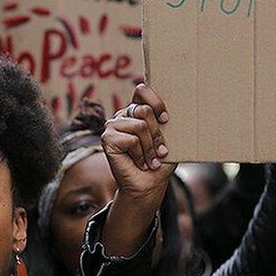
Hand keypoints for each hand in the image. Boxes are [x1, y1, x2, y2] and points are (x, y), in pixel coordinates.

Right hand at [102, 84, 174, 201]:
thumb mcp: (169, 137)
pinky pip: (131, 139)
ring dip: (149, 147)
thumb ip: (165, 122)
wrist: (149, 184)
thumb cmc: (160, 160)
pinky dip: (139, 154)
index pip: (142, 91)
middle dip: (157, 133)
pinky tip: (139, 162)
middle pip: (144, 110)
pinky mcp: (107, 139)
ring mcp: (113, 126)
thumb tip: (169, 113)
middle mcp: (123, 115)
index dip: (156, 102)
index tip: (166, 119)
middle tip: (160, 150)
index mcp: (137, 111)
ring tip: (150, 159)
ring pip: (140, 126)